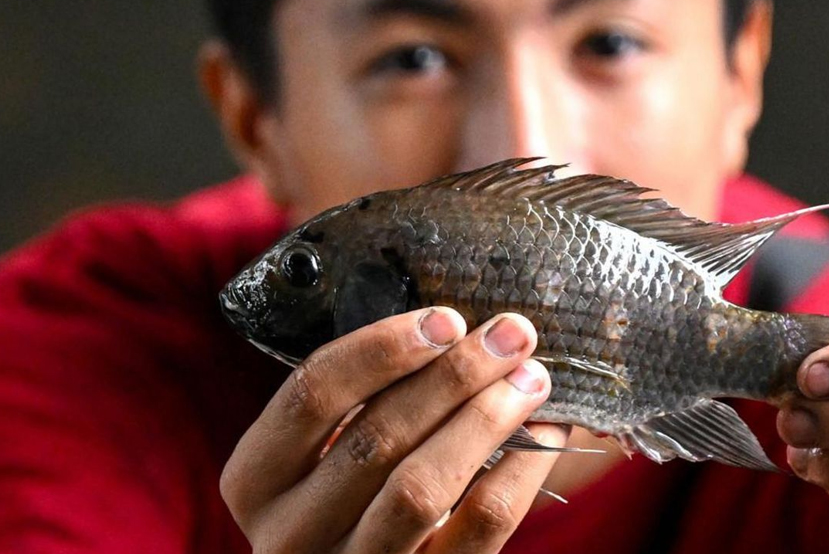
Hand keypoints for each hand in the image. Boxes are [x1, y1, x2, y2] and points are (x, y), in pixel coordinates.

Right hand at [220, 307, 566, 553]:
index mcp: (257, 479)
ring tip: (532, 377)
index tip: (445, 319)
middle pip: (374, 437)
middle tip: (511, 334)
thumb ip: (367, 398)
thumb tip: (457, 329)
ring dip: (484, 419)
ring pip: (420, 487)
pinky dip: (520, 473)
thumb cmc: (354, 491)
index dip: (381, 349)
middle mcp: (289, 534)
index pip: (310, 395)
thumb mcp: (331, 449)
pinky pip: (477, 528)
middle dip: (452, 376)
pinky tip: (549, 432)